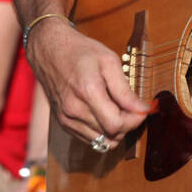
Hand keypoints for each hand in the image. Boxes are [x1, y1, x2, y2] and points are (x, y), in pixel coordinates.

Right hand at [29, 19, 152, 149]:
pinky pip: (89, 139)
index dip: (134, 120)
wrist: (49, 50)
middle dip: (127, 125)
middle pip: (110, 136)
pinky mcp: (63, 123)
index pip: (116, 124)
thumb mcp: (108, 62)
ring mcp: (66, 119)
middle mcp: (74, 110)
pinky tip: (104, 113)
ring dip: (114, 131)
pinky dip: (101, 131)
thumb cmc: (80, 52)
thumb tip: (142, 109)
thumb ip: (125, 90)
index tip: (142, 109)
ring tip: (117, 109)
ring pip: (101, 142)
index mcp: (87, 92)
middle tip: (131, 107)